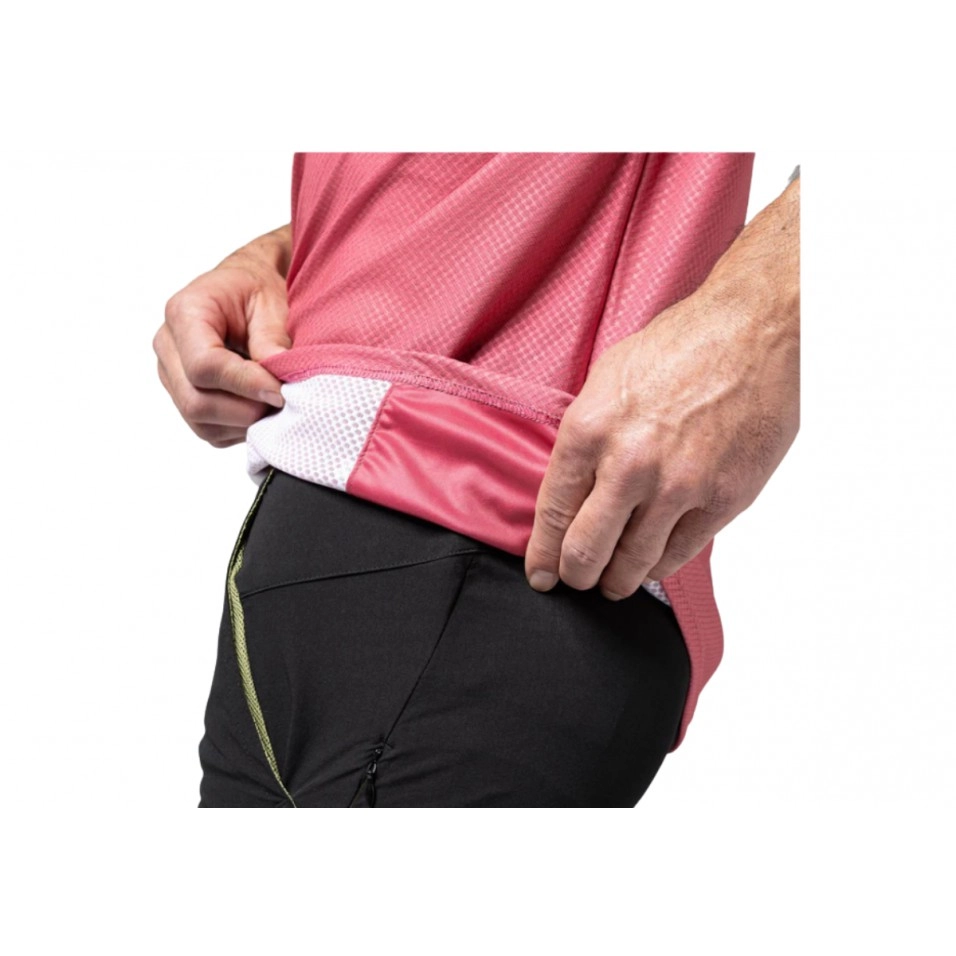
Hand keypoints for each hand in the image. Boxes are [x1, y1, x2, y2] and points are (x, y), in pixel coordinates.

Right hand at [153, 224, 292, 447]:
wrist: (244, 290)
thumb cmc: (256, 289)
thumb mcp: (271, 302)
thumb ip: (272, 340)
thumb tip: (277, 383)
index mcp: (184, 313)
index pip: (204, 365)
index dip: (245, 385)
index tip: (280, 392)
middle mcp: (168, 347)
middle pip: (195, 402)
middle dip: (245, 410)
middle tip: (282, 402)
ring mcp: (171, 375)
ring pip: (200, 422)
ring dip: (243, 423)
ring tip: (275, 405)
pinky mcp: (184, 397)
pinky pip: (208, 430)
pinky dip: (238, 428)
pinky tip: (260, 408)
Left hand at [524, 177, 799, 598]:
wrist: (755, 331)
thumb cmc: (680, 346)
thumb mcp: (607, 380)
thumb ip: (585, 439)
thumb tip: (571, 489)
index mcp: (589, 431)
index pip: (552, 515)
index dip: (542, 555)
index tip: (540, 574)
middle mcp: (629, 465)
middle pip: (586, 552)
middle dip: (575, 576)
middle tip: (575, 581)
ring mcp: (679, 487)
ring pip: (634, 563)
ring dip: (617, 581)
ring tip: (612, 582)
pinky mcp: (723, 499)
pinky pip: (681, 553)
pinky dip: (660, 566)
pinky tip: (651, 564)